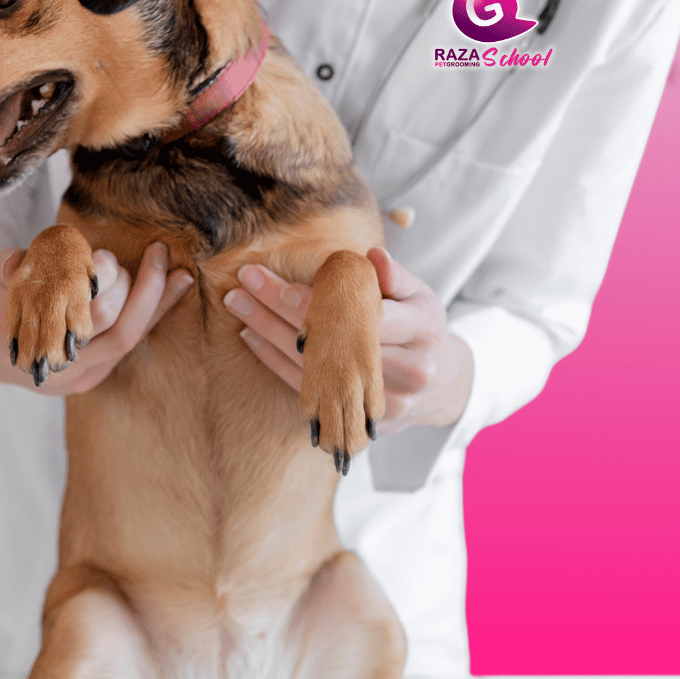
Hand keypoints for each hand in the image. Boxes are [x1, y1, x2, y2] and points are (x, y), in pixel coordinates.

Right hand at [0, 242, 193, 393]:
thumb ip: (5, 268)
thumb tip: (20, 259)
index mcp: (28, 340)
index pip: (70, 315)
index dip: (91, 284)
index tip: (98, 257)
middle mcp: (60, 365)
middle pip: (108, 323)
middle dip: (124, 283)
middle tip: (127, 255)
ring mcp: (83, 374)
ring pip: (130, 336)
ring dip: (157, 299)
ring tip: (178, 268)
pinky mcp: (101, 370)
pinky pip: (135, 338)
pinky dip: (158, 311)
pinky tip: (179, 283)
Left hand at [224, 248, 472, 431]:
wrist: (441, 386)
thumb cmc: (422, 328)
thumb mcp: (420, 295)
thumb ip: (396, 276)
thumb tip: (372, 256)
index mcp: (422, 332)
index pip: (362, 316)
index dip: (317, 303)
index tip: (277, 285)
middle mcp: (406, 372)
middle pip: (330, 342)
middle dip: (280, 312)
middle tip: (244, 283)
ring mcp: (384, 404)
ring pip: (313, 369)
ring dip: (268, 335)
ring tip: (238, 305)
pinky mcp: (362, 423)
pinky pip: (310, 392)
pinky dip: (276, 363)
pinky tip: (251, 337)